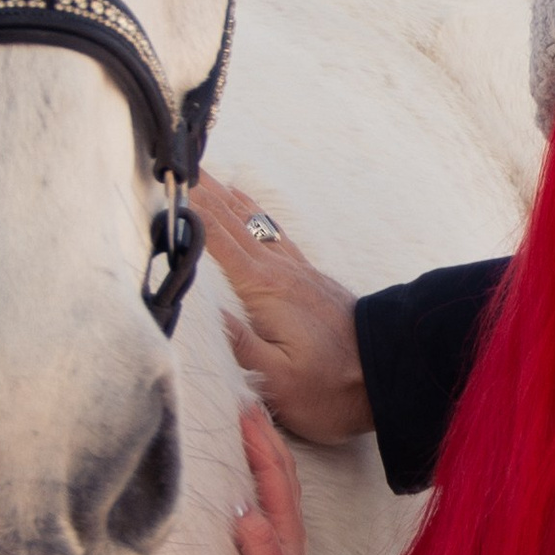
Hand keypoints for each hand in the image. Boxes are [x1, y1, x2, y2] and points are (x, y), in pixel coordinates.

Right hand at [195, 173, 373, 445]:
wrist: (386, 376)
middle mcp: (280, 271)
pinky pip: (273, 233)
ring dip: (226, 197)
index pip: (218, 242)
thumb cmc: (329, 388)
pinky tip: (247, 205)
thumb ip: (241, 345)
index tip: (168, 187)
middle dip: (203, 193)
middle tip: (176, 165)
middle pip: (232, 222)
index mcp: (265, 291)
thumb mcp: (279, 381)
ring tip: (203, 176)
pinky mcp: (308, 278)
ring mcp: (296, 270)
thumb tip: (205, 313)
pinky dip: (253, 213)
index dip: (192, 213)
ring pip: (253, 223)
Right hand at [232, 403, 312, 554]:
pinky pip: (264, 502)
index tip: (243, 410)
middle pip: (280, 473)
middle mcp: (286, 536)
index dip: (262, 443)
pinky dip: (256, 475)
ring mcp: (278, 544)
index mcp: (286, 539)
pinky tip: (240, 469)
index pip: (276, 479)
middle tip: (244, 400)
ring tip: (245, 422)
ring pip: (274, 485)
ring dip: (263, 450)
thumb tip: (245, 510)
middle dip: (266, 435)